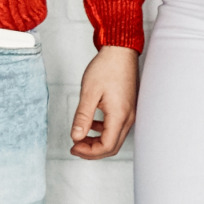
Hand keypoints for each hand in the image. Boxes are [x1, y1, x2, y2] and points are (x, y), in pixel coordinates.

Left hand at [70, 45, 138, 159]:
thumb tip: (76, 137)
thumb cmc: (107, 67)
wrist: (120, 50)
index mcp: (119, 115)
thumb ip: (83, 117)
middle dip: (92, 151)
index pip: (106, 146)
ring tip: (81, 137)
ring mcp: (130, 112)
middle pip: (112, 147)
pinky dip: (103, 132)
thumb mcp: (89, 92)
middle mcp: (128, 116)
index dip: (88, 152)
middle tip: (75, 146)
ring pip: (115, 138)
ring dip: (98, 142)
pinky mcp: (128, 107)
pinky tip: (92, 125)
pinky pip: (117, 128)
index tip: (74, 146)